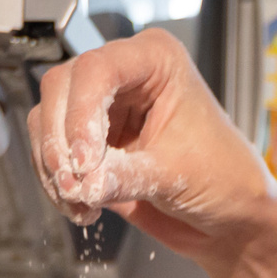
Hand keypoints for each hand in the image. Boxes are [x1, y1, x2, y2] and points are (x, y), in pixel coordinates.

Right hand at [26, 29, 276, 259]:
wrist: (228, 216)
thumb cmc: (225, 178)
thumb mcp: (176, 175)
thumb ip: (124, 177)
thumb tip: (81, 183)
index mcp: (157, 61)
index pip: (98, 69)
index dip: (81, 114)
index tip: (84, 161)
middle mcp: (126, 75)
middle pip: (61, 88)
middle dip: (62, 142)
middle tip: (76, 184)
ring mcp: (103, 106)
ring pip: (47, 119)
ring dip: (56, 166)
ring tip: (82, 200)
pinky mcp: (90, 140)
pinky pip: (51, 151)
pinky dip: (56, 181)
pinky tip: (81, 205)